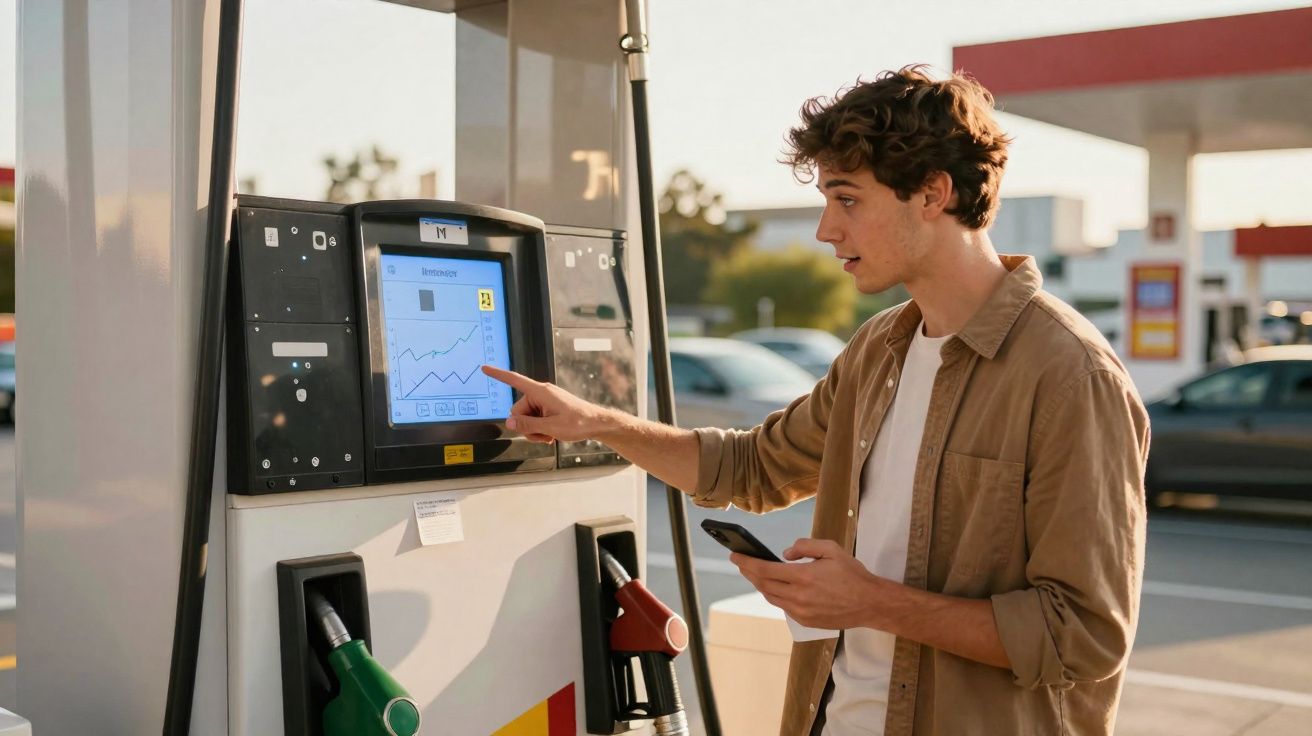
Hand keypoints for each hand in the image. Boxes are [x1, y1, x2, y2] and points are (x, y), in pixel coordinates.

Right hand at [481, 365, 612, 443]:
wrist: (596, 424)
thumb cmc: (579, 422)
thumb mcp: (551, 428)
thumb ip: (528, 425)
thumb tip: (510, 422)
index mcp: (540, 392)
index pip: (515, 380)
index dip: (498, 375)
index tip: (485, 368)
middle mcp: (540, 393)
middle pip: (518, 411)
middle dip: (526, 426)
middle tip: (543, 434)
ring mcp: (544, 400)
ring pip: (526, 418)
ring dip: (534, 430)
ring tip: (550, 435)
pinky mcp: (548, 407)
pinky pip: (534, 419)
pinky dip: (540, 428)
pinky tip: (550, 434)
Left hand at [730, 538, 887, 629]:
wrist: (870, 604)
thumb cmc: (852, 574)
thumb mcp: (831, 549)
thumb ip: (805, 546)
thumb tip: (784, 554)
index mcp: (804, 576)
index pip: (765, 569)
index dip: (747, 563)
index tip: (735, 556)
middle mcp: (799, 596)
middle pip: (763, 585)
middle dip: (749, 572)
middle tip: (741, 563)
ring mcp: (801, 612)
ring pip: (771, 597)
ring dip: (760, 585)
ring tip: (755, 574)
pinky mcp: (806, 621)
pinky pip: (783, 607)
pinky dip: (775, 595)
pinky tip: (775, 588)